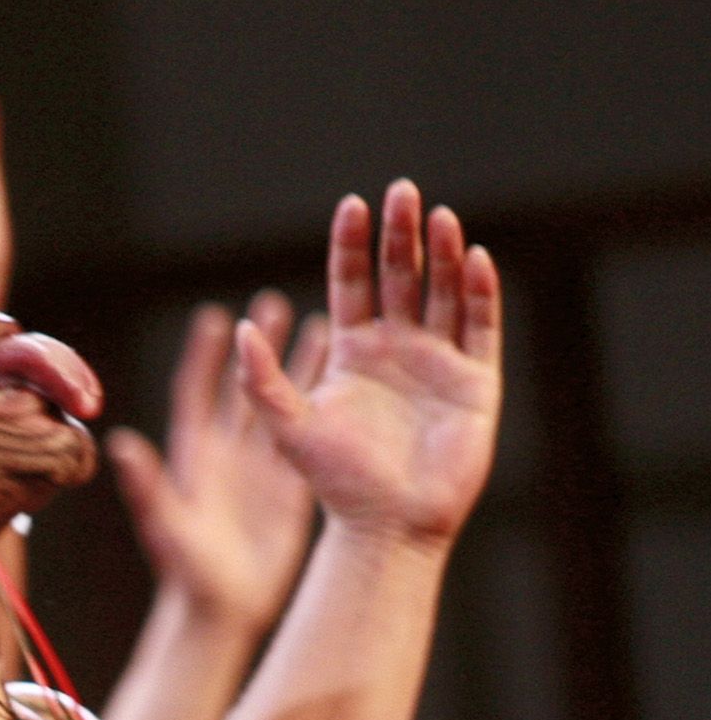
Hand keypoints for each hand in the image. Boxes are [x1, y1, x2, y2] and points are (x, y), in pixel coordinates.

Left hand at [109, 292, 321, 634]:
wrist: (220, 613)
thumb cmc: (189, 576)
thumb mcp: (167, 528)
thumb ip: (147, 487)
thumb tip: (119, 444)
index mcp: (194, 459)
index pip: (196, 394)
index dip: (204, 358)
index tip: (216, 318)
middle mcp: (225, 457)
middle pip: (243, 388)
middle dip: (257, 347)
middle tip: (274, 302)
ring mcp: (256, 471)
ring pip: (281, 406)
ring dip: (296, 368)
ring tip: (321, 325)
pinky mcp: (286, 488)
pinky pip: (309, 436)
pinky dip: (324, 407)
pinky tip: (347, 382)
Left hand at [236, 182, 501, 547]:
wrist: (387, 528)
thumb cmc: (334, 485)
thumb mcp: (289, 428)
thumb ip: (261, 381)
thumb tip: (238, 330)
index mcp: (351, 354)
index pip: (351, 284)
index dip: (352, 245)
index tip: (353, 205)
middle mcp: (396, 350)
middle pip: (400, 278)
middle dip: (401, 236)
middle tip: (402, 191)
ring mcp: (438, 363)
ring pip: (444, 294)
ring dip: (442, 254)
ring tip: (439, 216)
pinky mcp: (475, 383)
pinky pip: (481, 328)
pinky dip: (480, 293)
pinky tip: (474, 258)